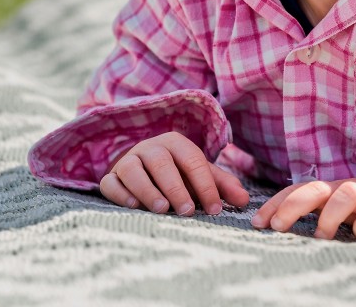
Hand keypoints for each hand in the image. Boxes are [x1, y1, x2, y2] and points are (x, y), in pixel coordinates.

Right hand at [99, 131, 249, 215]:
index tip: (215, 209)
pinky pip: (111, 182)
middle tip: (187, 211)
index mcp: (177, 143)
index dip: (206, 185)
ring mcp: (128, 161)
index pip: (193, 161)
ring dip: (147, 189)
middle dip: (176, 187)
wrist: (143, 168)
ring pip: (133, 170)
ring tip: (162, 209)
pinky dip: (121, 193)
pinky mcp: (111, 176)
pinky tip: (134, 206)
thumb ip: (222, 186)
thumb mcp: (200, 176)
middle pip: (162, 163)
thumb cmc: (178, 174)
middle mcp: (151, 148)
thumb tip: (245, 200)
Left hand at [252, 168, 355, 239]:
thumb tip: (279, 231)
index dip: (276, 204)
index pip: (298, 190)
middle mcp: (349, 191)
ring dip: (330, 214)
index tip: (257, 223)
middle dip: (292, 205)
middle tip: (277, 228)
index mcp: (332, 191)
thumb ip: (319, 216)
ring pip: (347, 194)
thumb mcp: (344, 211)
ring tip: (321, 236)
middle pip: (315, 188)